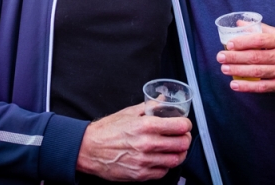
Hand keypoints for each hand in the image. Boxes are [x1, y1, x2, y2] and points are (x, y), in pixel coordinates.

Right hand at [76, 103, 191, 180]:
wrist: (88, 149)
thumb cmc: (107, 130)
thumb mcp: (129, 112)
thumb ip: (150, 106)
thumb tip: (163, 100)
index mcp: (146, 126)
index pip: (180, 126)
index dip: (186, 124)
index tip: (184, 124)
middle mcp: (148, 144)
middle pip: (182, 144)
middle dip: (185, 139)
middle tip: (182, 136)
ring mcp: (145, 161)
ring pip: (176, 160)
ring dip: (178, 153)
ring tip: (175, 148)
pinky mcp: (141, 174)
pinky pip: (163, 172)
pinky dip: (166, 165)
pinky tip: (162, 158)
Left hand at [216, 23, 274, 93]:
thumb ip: (261, 30)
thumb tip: (240, 24)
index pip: (260, 40)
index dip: (243, 42)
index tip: (229, 44)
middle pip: (255, 56)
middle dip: (235, 57)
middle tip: (220, 56)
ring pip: (256, 71)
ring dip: (238, 71)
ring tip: (224, 69)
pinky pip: (262, 87)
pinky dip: (247, 87)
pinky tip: (235, 85)